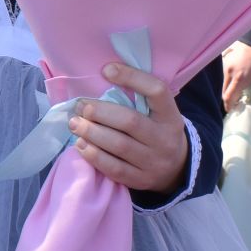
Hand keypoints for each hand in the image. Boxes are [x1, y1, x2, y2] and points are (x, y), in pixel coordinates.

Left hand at [69, 63, 190, 193]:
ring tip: (75, 124)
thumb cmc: (156, 131)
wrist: (176, 169)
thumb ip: (138, 98)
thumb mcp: (158, 113)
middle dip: (100, 112)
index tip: (107, 70)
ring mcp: (154, 162)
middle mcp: (165, 139)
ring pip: (119, 146)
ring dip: (92, 133)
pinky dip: (94, 155)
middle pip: (130, 121)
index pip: (157, 91)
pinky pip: (114, 168)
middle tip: (80, 106)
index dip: (132, 78)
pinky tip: (80, 145)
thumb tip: (103, 75)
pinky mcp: (141, 180)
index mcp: (171, 116)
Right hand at [221, 43, 250, 106]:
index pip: (228, 97)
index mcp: (239, 79)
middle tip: (238, 102)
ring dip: (230, 86)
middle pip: (224, 90)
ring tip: (240, 88)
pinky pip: (226, 70)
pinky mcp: (228, 55)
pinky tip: (240, 73)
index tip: (233, 111)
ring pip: (225, 80)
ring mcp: (227, 62)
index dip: (229, 106)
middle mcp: (229, 72)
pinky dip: (231, 76)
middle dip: (229, 98)